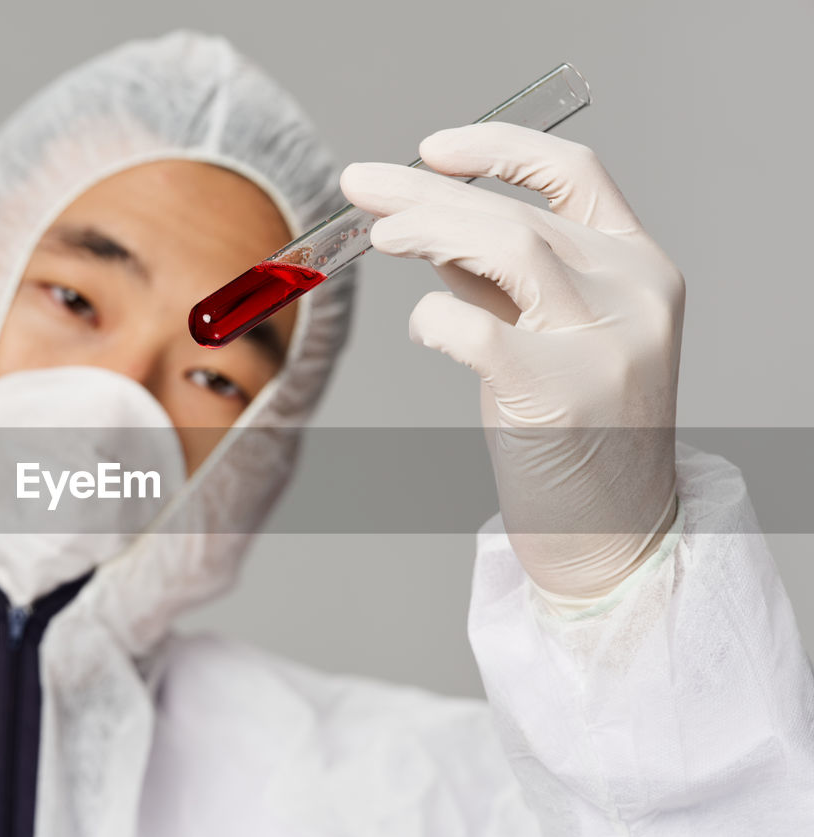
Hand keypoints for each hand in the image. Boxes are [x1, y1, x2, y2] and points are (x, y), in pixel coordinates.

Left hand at [340, 122, 682, 600]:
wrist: (614, 529)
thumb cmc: (575, 432)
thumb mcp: (550, 334)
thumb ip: (501, 280)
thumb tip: (427, 225)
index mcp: (638, 266)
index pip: (573, 172)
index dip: (499, 146)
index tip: (432, 147)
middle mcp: (634, 291)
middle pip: (517, 210)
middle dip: (425, 191)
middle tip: (358, 185)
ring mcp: (605, 340)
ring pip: (508, 243)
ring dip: (428, 229)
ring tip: (376, 234)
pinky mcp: (563, 392)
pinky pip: (477, 327)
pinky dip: (435, 318)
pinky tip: (423, 327)